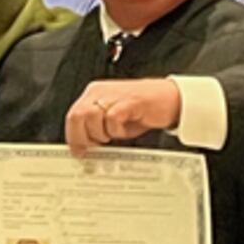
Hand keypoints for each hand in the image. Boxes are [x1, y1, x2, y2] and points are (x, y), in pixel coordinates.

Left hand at [64, 78, 181, 155]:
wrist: (170, 99)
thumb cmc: (142, 110)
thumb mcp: (114, 120)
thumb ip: (97, 129)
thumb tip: (85, 146)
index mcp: (95, 94)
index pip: (72, 115)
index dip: (73, 136)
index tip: (78, 151)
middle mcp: (101, 92)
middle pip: (77, 116)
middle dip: (84, 137)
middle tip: (97, 146)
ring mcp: (114, 95)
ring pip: (91, 116)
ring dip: (100, 133)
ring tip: (113, 136)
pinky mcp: (129, 100)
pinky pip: (112, 118)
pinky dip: (116, 130)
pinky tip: (124, 131)